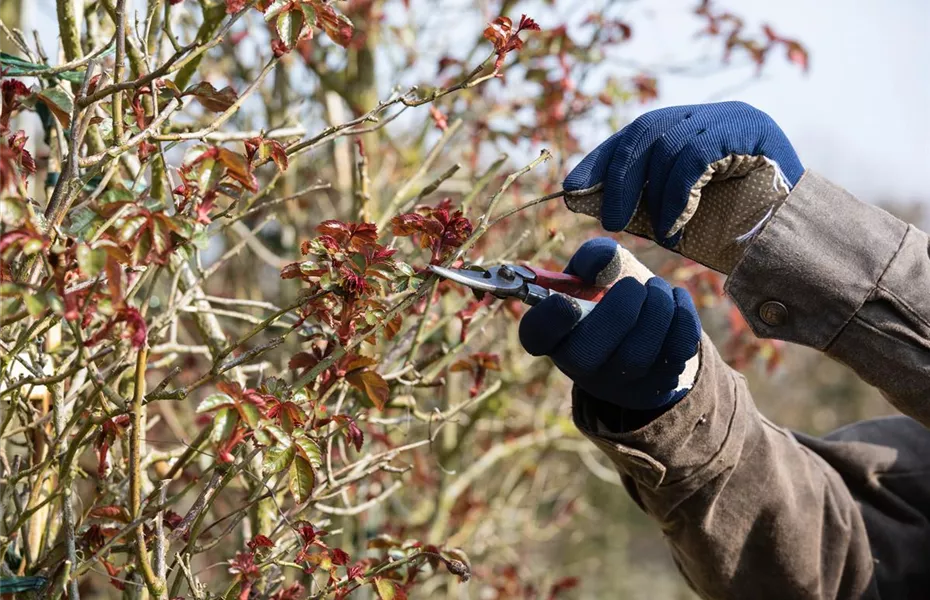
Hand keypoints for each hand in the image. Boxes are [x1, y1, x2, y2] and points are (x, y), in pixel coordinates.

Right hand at [518, 238, 700, 409]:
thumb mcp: (596, 270)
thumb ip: (595, 257)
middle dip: (618, 312)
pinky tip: (675, 300)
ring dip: (655, 310)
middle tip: (634, 286)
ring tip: (657, 289)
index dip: (548, 321)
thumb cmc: (611, 293)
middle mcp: (578, 365)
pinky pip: (673, 355)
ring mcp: (617, 383)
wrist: (646, 325)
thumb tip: (603, 260)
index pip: (536, 336)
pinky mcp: (655, 386)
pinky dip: (681, 319)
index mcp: (554, 333)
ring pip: (636, 355)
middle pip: (586, 355)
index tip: (567, 301)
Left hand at [563, 102, 802, 272]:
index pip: (637, 132)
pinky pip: (694, 155)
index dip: (601, 158)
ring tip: (658, 231)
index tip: (571, 187)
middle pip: (646, 130)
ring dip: (653, 194)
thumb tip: (584, 200)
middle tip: (607, 218)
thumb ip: (641, 202)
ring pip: (668, 142)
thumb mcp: (678, 215)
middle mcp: (711, 115)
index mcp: (693, 130)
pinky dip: (677, 194)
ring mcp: (732, 118)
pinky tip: (676, 224)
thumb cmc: (739, 233)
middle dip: (618, 176)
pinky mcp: (750, 130)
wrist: (799, 244)